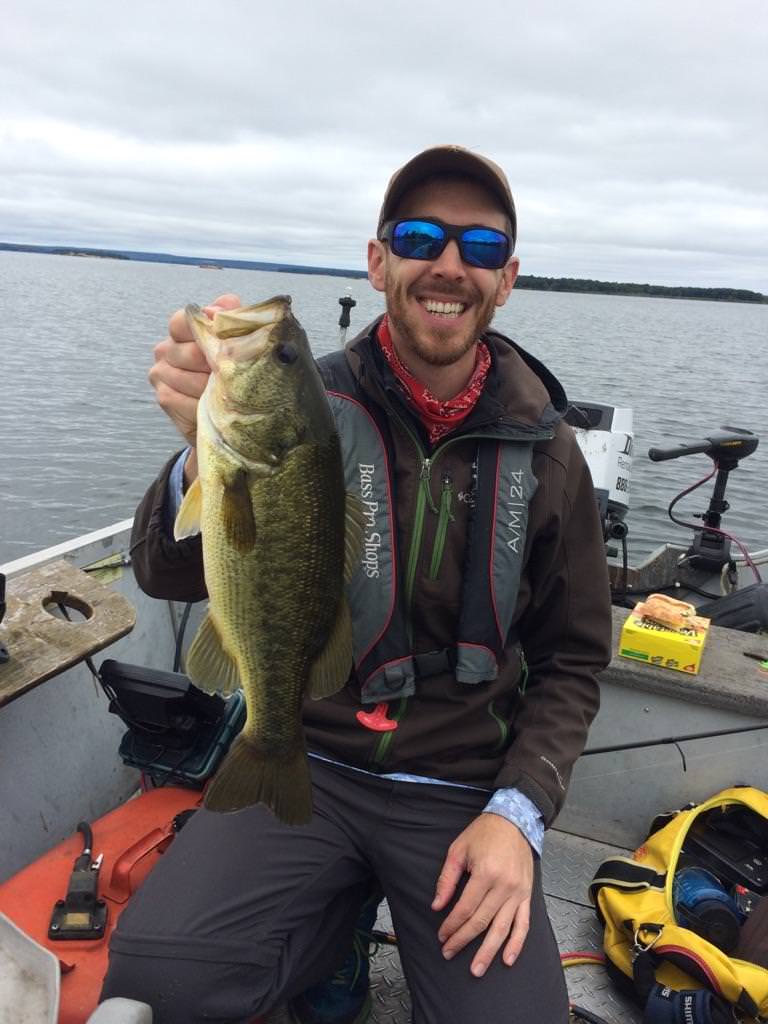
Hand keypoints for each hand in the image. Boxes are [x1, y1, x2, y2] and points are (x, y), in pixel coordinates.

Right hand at [148, 292, 241, 447]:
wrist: (229, 411)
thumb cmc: (234, 371)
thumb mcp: (238, 341)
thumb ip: (230, 317)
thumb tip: (213, 311)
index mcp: (181, 330)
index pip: (183, 321)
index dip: (205, 333)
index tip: (225, 347)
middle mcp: (165, 349)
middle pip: (192, 353)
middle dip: (218, 367)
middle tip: (235, 376)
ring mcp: (160, 373)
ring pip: (190, 380)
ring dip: (214, 390)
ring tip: (228, 393)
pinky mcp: (164, 398)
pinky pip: (185, 401)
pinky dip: (205, 407)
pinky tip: (214, 407)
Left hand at [432, 813, 532, 977]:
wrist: (514, 821)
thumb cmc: (484, 833)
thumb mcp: (458, 850)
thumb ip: (447, 879)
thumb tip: (437, 906)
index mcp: (486, 873)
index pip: (465, 909)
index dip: (451, 925)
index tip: (441, 935)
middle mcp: (504, 886)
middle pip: (481, 922)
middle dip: (463, 940)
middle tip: (449, 953)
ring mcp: (518, 893)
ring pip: (502, 929)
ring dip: (489, 951)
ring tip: (477, 969)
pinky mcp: (527, 895)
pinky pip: (523, 924)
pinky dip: (517, 944)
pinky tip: (508, 959)